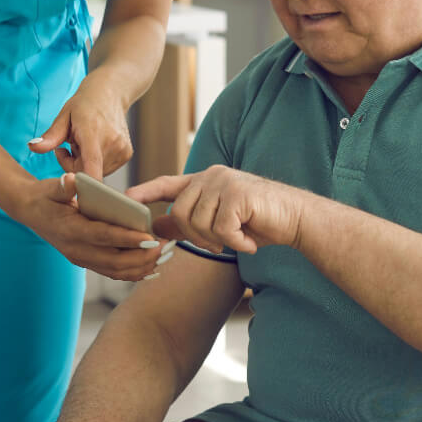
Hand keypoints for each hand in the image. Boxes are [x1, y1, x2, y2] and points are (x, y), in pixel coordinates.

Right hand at [10, 174, 167, 280]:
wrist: (30, 211)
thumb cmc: (45, 196)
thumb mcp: (51, 188)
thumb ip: (63, 186)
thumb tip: (71, 180)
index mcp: (71, 231)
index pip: (103, 236)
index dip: (127, 238)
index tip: (150, 238)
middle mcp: (76, 250)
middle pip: (114, 261)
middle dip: (141, 257)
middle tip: (164, 248)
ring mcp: (81, 259)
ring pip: (115, 271)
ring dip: (141, 267)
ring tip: (163, 257)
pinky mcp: (87, 261)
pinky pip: (112, 272)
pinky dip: (133, 273)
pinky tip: (151, 269)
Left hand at [31, 78, 131, 177]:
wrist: (110, 93)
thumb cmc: (84, 104)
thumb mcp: (63, 116)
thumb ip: (50, 136)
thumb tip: (32, 147)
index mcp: (93, 133)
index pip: (91, 166)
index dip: (81, 182)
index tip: (70, 184)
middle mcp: (112, 144)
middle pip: (87, 172)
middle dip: (73, 165)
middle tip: (69, 146)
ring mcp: (122, 150)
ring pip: (96, 172)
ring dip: (85, 164)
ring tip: (83, 143)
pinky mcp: (127, 155)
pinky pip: (105, 168)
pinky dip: (96, 162)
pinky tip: (94, 146)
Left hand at [129, 166, 304, 255]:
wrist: (296, 219)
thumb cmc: (259, 222)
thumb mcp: (220, 223)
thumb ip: (190, 221)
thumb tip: (157, 224)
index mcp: (205, 180)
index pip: (168, 183)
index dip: (145, 192)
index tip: (125, 199)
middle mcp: (212, 176)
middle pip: (181, 212)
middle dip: (197, 237)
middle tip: (220, 245)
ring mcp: (225, 182)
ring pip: (199, 222)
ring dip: (219, 240)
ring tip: (240, 238)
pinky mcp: (238, 194)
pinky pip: (221, 228)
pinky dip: (235, 241)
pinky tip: (250, 240)